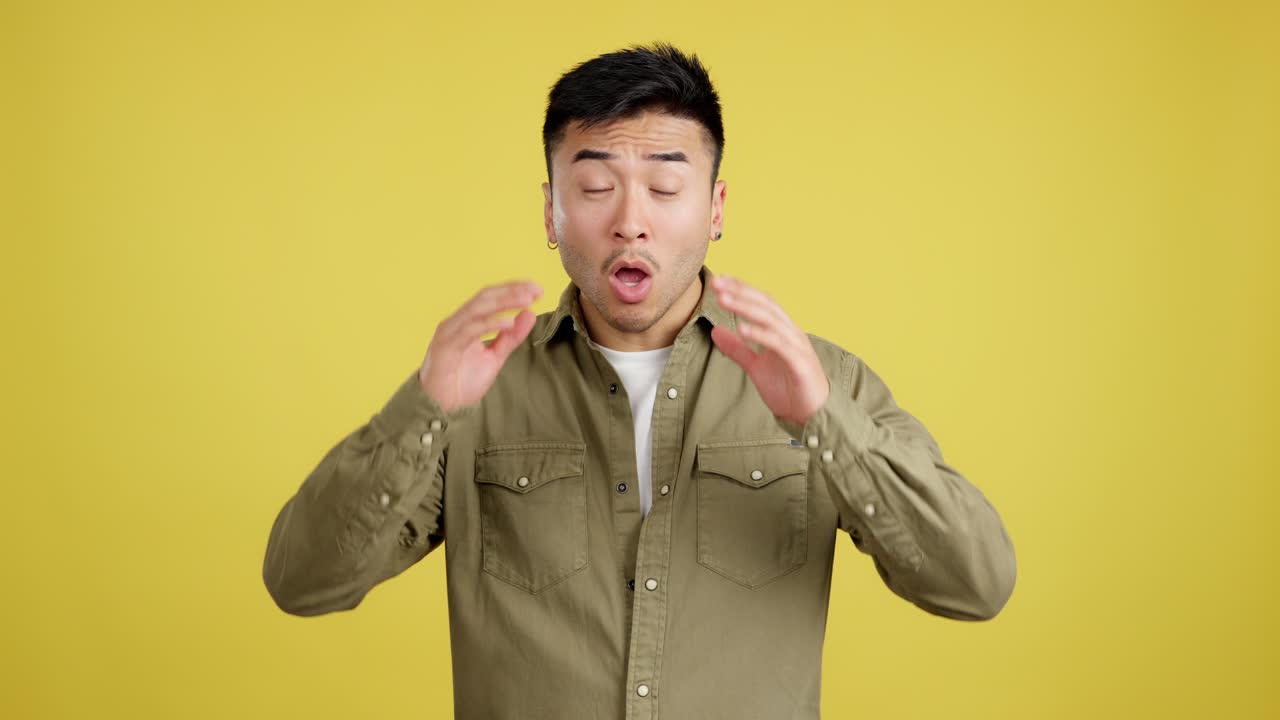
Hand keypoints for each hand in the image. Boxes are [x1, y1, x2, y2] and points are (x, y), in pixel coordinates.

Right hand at [419, 280, 542, 412]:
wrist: (443, 408)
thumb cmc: (463, 383)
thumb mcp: (495, 357)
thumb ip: (511, 337)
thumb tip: (529, 313)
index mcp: (466, 321)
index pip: (490, 296)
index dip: (513, 289)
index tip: (537, 289)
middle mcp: (456, 322)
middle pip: (485, 297)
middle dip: (511, 291)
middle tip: (536, 290)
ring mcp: (449, 332)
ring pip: (477, 308)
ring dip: (503, 302)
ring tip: (526, 300)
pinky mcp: (445, 346)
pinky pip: (469, 330)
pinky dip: (490, 324)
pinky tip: (508, 323)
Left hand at [707, 274, 829, 428]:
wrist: (811, 416)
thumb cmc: (788, 389)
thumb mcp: (756, 367)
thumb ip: (738, 349)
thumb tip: (716, 331)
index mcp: (781, 330)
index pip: (760, 302)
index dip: (740, 289)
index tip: (718, 281)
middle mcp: (790, 332)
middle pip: (764, 304)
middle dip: (740, 291)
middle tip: (717, 283)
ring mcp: (796, 345)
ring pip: (770, 319)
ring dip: (745, 307)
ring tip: (723, 300)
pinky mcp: (800, 362)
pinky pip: (778, 343)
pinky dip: (760, 334)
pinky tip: (741, 329)